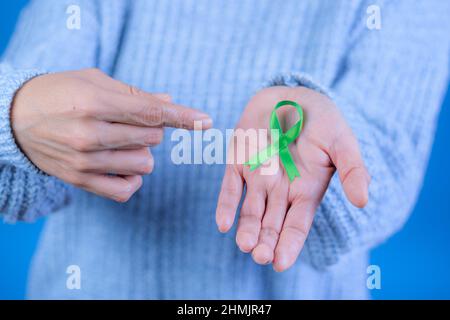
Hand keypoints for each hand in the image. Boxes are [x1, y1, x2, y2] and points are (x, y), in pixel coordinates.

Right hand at [11, 68, 211, 201]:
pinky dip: (133, 178)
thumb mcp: (93, 81)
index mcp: (94, 102)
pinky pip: (126, 190)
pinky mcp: (80, 181)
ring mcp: (84, 161)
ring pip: (144, 164)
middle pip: (151, 138)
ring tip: (123, 143)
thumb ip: (134, 94)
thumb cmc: (59, 93)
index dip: (183, 117)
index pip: (150, 112)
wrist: (14, 119)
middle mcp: (89, 134)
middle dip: (152, 129)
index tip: (206, 121)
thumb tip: (170, 103)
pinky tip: (122, 165)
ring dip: (142, 153)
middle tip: (131, 122)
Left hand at [216, 86, 369, 270]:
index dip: (289, 245)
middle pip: (272, 224)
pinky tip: (223, 223)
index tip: (280, 263)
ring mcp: (257, 178)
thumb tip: (363, 201)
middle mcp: (280, 191)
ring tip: (245, 245)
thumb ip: (352, 170)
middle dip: (266, 242)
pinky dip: (226, 205)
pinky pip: (230, 188)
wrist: (291, 95)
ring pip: (250, 211)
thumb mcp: (341, 142)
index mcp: (305, 191)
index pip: (296, 225)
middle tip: (260, 257)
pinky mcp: (238, 163)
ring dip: (247, 230)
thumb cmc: (320, 120)